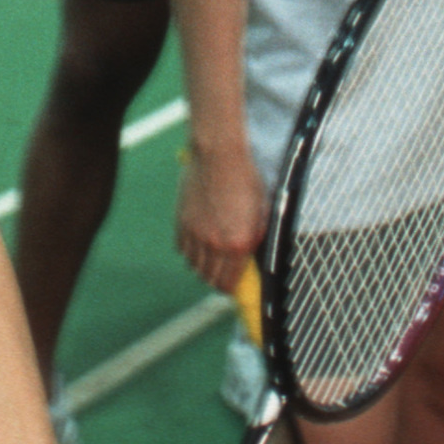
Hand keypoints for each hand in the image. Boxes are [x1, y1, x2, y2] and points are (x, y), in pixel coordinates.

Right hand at [173, 145, 264, 299]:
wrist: (220, 155)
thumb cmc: (247, 179)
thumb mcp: (262, 212)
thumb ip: (256, 238)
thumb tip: (252, 256)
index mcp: (238, 244)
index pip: (228, 283)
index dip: (230, 288)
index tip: (232, 284)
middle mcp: (214, 244)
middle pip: (208, 278)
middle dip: (216, 279)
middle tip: (223, 272)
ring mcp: (195, 234)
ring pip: (193, 265)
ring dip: (202, 265)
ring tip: (211, 256)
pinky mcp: (182, 222)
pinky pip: (182, 248)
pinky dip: (190, 250)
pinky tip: (199, 241)